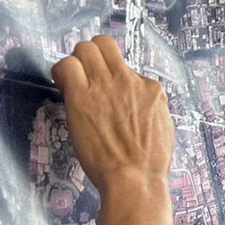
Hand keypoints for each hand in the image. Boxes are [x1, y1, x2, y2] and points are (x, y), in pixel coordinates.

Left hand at [51, 37, 174, 196]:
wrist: (135, 179)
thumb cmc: (149, 164)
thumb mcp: (163, 127)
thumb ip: (151, 107)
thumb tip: (139, 101)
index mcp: (151, 89)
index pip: (124, 66)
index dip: (110, 74)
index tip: (104, 87)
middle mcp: (128, 81)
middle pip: (102, 45)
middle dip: (90, 57)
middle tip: (84, 77)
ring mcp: (105, 86)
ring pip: (84, 48)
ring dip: (75, 62)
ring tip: (72, 82)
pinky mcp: (82, 97)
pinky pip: (65, 66)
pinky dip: (60, 73)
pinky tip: (62, 88)